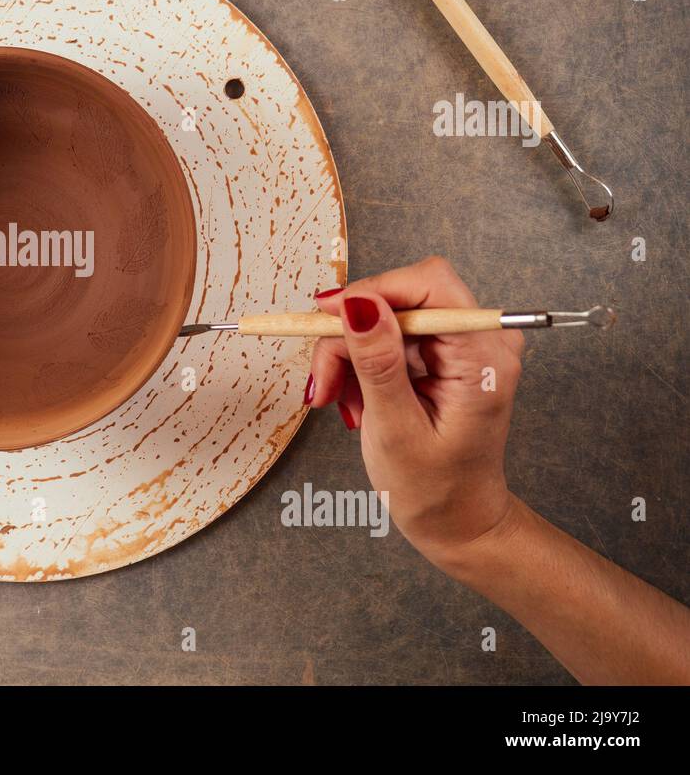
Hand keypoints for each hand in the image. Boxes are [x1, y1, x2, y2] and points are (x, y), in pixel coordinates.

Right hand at [305, 256, 523, 560]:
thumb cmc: (435, 490)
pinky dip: (360, 365)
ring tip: (335, 400)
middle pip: (400, 300)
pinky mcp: (443, 355)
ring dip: (348, 355)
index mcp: (482, 359)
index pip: (431, 285)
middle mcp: (480, 342)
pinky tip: (355, 399)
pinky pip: (388, 338)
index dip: (373, 290)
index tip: (325, 315)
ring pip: (385, 318)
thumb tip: (357, 305)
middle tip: (322, 382)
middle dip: (351, 335)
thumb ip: (377, 362)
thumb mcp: (396, 430)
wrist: (457, 521)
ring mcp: (461, 347)